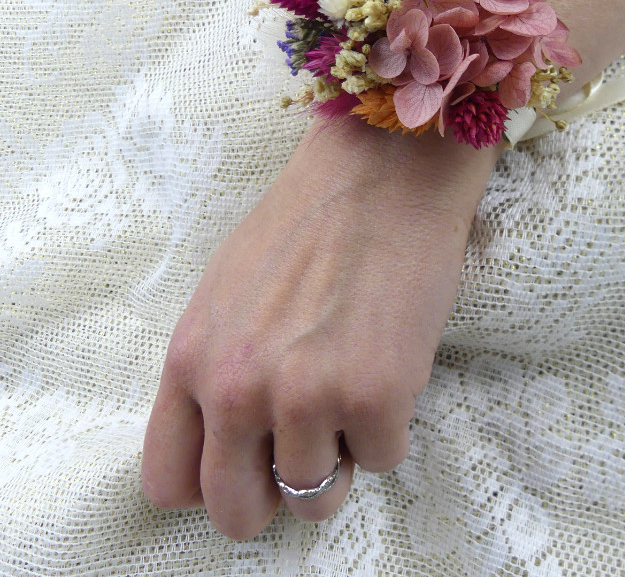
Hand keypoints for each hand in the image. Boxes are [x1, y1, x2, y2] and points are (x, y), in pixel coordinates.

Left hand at [141, 116, 501, 538]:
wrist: (383, 176)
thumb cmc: (309, 223)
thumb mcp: (227, 293)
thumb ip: (215, 369)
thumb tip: (232, 435)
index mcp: (192, 360)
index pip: (170, 483)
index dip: (213, 484)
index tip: (247, 464)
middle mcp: (237, 389)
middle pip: (238, 511)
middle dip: (275, 493)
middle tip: (307, 449)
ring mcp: (306, 397)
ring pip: (316, 499)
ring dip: (339, 460)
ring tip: (353, 399)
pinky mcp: (375, 397)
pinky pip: (382, 459)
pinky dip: (389, 428)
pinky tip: (391, 369)